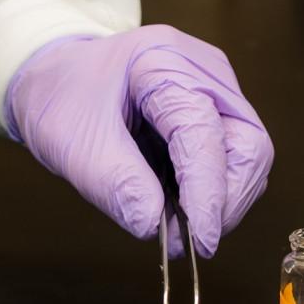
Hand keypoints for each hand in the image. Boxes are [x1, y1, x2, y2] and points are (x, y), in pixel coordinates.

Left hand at [6, 25, 273, 257]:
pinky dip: (211, 194)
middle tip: (192, 240)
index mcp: (164, 62)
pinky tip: (181, 209)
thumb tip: (154, 226)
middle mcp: (202, 72)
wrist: (55, 79)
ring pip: (247, 158)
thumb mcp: (75, 145)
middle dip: (226, 201)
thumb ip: (116, 183)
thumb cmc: (62, 97)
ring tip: (179, 228)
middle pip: (247, 144)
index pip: (205, 133)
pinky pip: (230, 162)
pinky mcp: (214, 116)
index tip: (201, 240)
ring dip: (221, 202)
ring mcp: (214, 93)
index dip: (208, 192)